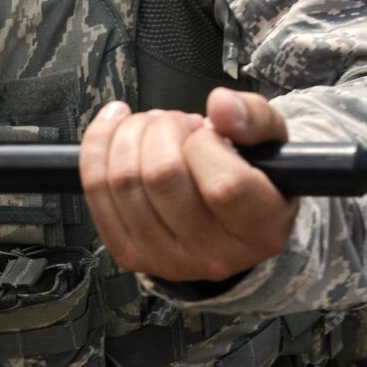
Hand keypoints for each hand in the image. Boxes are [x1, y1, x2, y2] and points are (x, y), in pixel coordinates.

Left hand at [80, 87, 296, 283]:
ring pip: (124, 180)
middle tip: (177, 124)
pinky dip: (98, 147)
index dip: (205, 144)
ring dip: (131, 134)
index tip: (208, 133)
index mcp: (261, 229)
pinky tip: (116, 129)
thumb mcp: (269, 140)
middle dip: (163, 129)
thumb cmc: (249, 175)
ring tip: (152, 129)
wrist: (222, 220)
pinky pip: (96, 191)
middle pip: (163, 177)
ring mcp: (168, 260)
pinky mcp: (130, 253)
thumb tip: (220, 106)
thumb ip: (255, 116)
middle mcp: (216, 255)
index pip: (223, 186)